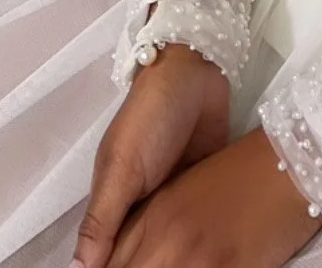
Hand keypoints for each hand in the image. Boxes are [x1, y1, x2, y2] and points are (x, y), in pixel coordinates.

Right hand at [73, 49, 231, 267]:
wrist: (196, 72)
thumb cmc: (150, 115)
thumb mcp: (121, 168)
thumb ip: (102, 219)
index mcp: (115, 203)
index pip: (111, 255)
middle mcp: (143, 205)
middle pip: (144, 252)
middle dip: (155, 264)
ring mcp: (176, 198)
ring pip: (176, 242)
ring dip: (184, 257)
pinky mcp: (204, 188)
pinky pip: (206, 223)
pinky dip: (210, 238)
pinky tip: (219, 256)